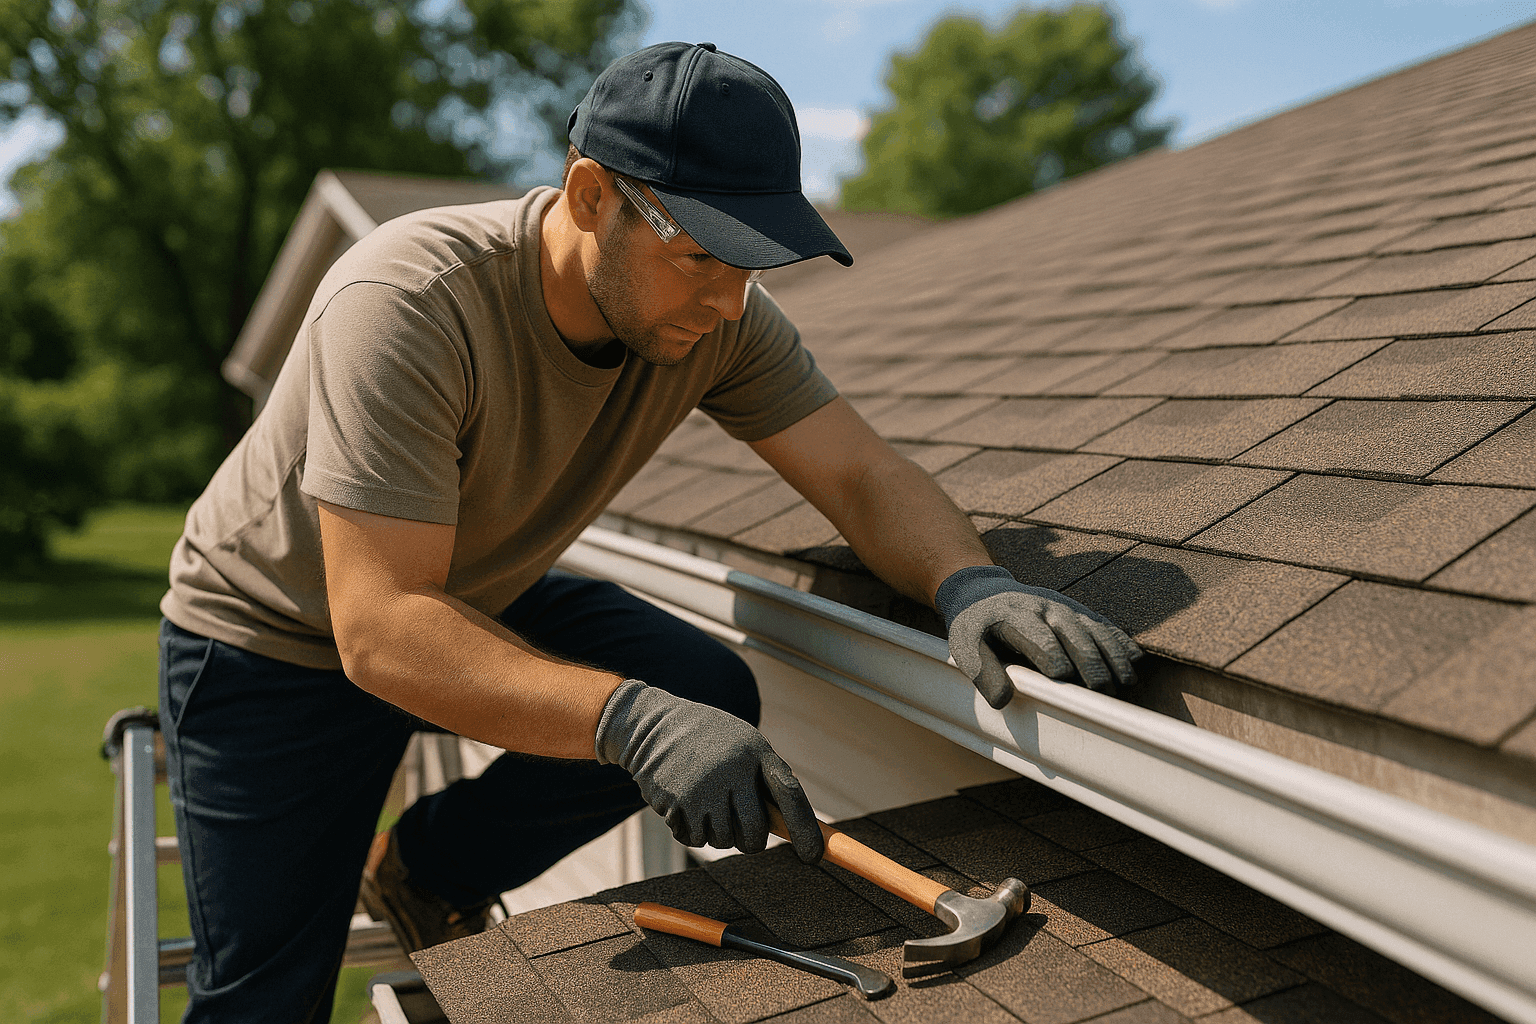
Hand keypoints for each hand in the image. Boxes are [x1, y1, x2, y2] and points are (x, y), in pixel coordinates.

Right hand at [594, 679, 824, 862]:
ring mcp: (703, 790)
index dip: (806, 831)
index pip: (790, 796)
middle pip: (755, 834)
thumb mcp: (743, 744)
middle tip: (742, 829)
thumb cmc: (707, 739)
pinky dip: (693, 830)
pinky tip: (686, 803)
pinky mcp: (677, 805)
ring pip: (724, 841)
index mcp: (756, 753)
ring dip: (719, 832)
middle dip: (752, 840)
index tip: (813, 856)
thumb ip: (764, 778)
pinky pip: (695, 839)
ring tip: (707, 801)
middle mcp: (733, 772)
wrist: (652, 726)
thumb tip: (789, 825)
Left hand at [936, 565, 1141, 706]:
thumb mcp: (966, 647)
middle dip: (1089, 661)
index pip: (1037, 635)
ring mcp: (1063, 607)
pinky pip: (1102, 623)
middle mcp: (1043, 608)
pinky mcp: (1076, 610)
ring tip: (1126, 681)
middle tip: (1103, 691)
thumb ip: (983, 673)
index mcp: (1013, 616)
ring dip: (1112, 654)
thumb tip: (1003, 701)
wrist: (982, 591)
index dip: (1052, 655)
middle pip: (1073, 633)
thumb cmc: (975, 627)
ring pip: (1093, 628)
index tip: (1063, 678)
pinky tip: (1134, 659)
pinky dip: (1119, 640)